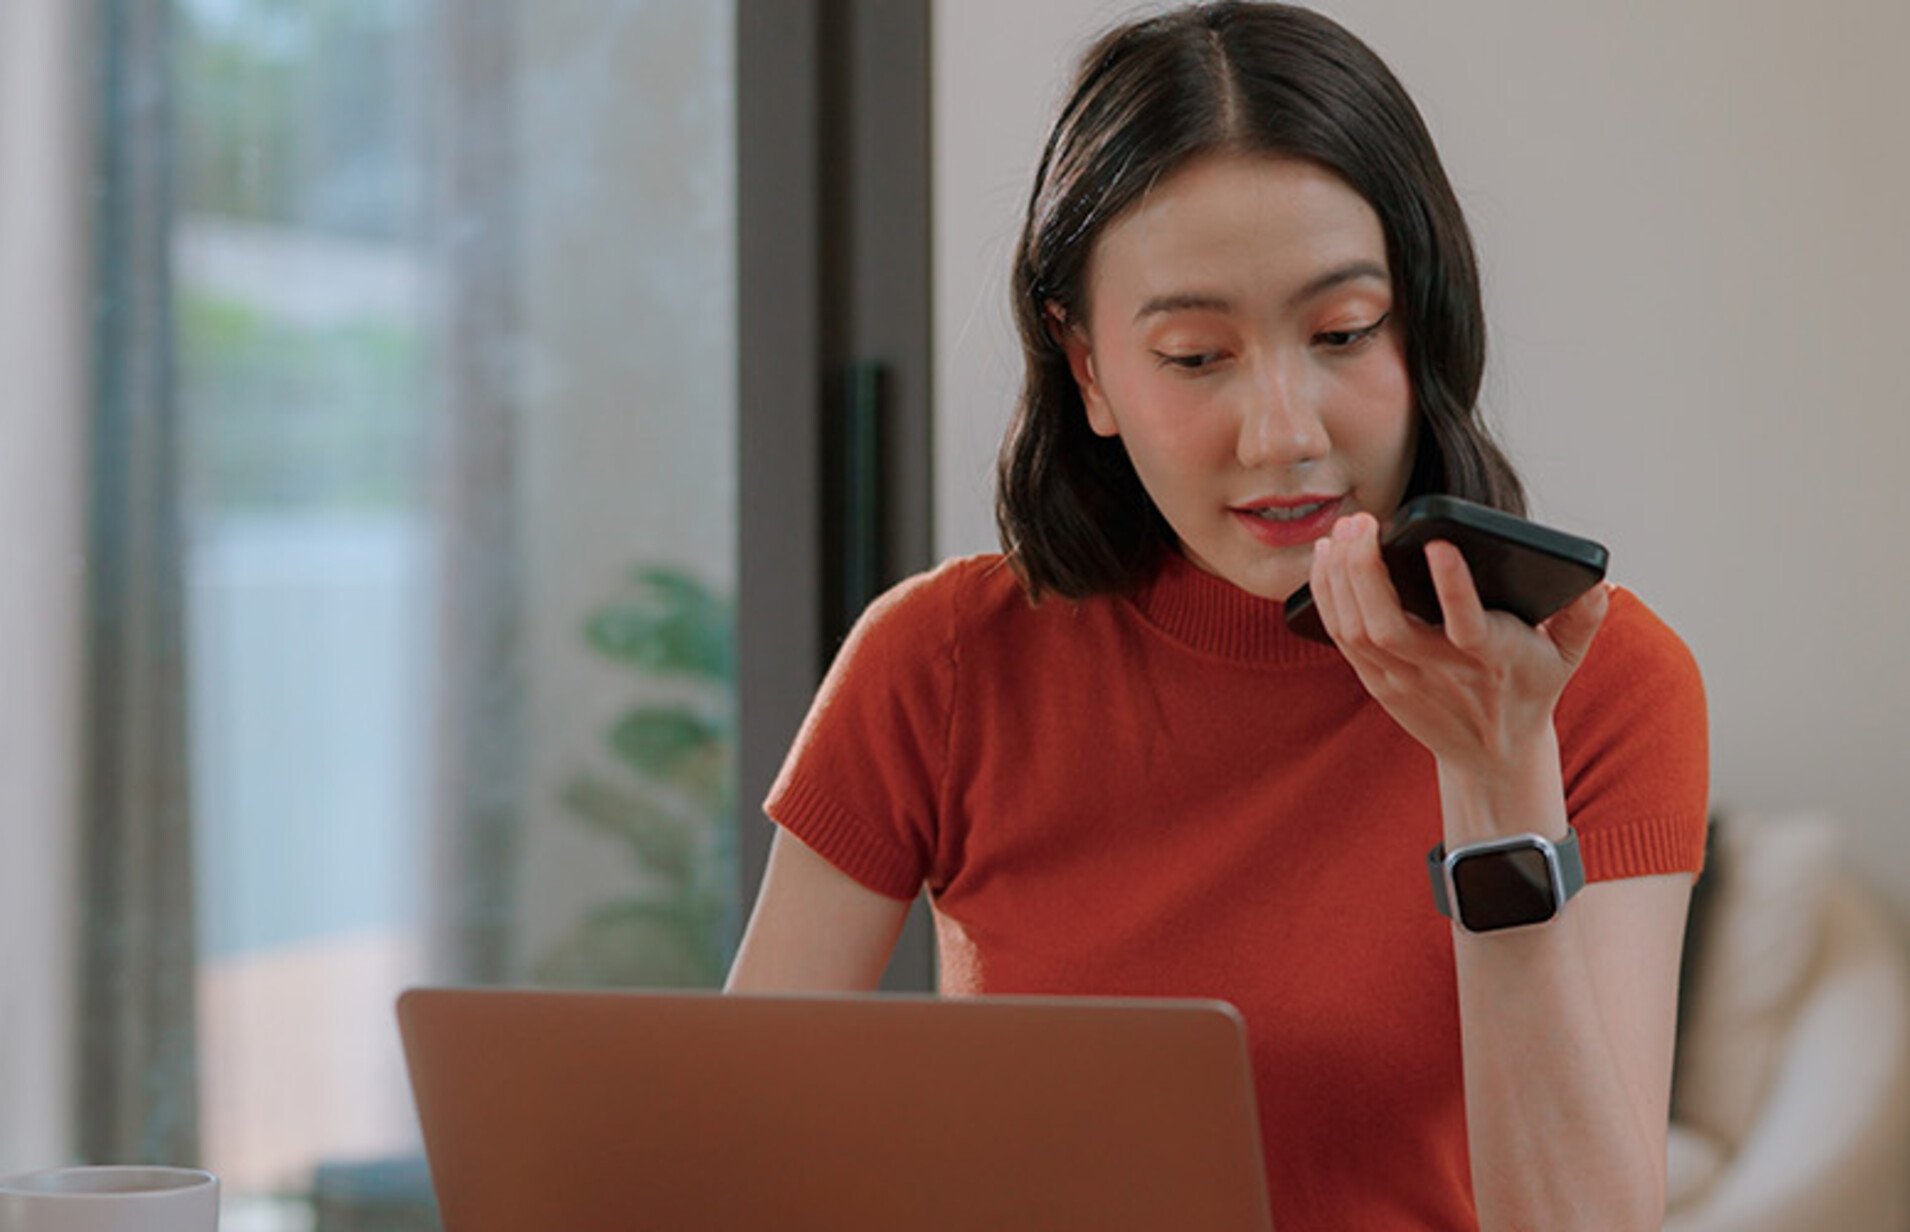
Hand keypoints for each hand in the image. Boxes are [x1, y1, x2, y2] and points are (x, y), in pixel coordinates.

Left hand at [1308, 512, 1609, 780]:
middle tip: (1362, 520)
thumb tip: (1599, 579)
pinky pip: (1342, 637)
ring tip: (1341, 532)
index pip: (1469, 625)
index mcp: (1492, 659)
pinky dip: (1327, 596)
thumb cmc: (1527, 690)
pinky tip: (1326, 558)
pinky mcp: (1376, 682)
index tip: (1439, 543)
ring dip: (1340, 579)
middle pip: (1388, 627)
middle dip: (1366, 571)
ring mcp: (1402, 680)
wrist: (1491, 755)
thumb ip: (1584, 616)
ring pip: (1356, 631)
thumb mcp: (1566, 656)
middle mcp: (1441, 672)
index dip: (1454, 587)